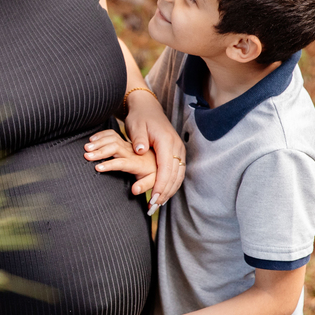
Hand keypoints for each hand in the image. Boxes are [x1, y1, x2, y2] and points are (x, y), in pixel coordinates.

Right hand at [85, 129, 158, 194]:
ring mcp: (126, 145)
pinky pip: (112, 134)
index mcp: (137, 162)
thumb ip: (144, 185)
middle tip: (87, 155)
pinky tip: (92, 139)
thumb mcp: (153, 180)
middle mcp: (131, 152)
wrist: (158, 156)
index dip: (110, 164)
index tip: (98, 167)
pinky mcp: (123, 142)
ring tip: (86, 147)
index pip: (122, 162)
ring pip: (112, 139)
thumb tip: (135, 190)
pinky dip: (101, 135)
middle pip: (114, 147)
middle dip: (100, 151)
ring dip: (98, 142)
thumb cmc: (154, 170)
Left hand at [123, 96, 185, 212]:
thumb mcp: (136, 126)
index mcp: (166, 141)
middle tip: (155, 206)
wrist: (148, 108)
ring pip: (178, 175)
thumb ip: (138, 139)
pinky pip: (177, 172)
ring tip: (159, 204)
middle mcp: (176, 146)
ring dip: (170, 190)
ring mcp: (179, 149)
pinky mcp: (177, 152)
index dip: (161, 184)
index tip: (154, 197)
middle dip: (166, 192)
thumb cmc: (139, 118)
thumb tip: (140, 150)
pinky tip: (164, 194)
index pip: (166, 167)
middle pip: (174, 174)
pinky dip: (172, 184)